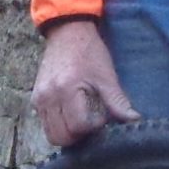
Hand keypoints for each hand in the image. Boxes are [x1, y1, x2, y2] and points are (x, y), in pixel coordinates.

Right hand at [33, 20, 139, 147]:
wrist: (67, 32)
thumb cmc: (89, 52)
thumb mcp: (106, 76)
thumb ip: (117, 101)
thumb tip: (134, 120)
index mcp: (66, 89)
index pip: (79, 126)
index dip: (94, 127)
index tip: (102, 117)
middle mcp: (48, 97)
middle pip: (61, 137)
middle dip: (79, 136)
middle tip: (92, 125)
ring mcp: (38, 99)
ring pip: (51, 135)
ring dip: (68, 134)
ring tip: (82, 121)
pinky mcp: (35, 99)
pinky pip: (45, 124)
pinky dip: (59, 126)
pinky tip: (71, 115)